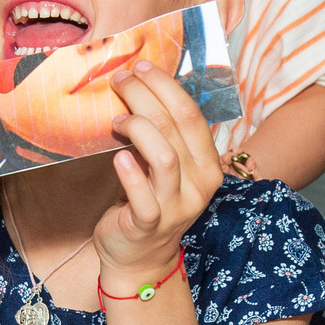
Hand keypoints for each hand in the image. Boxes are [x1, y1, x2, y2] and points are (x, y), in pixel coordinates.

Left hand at [94, 61, 222, 289]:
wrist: (139, 257)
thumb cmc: (149, 200)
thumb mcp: (166, 166)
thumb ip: (162, 134)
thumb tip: (139, 86)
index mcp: (208, 163)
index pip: (192, 114)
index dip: (165, 86)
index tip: (141, 67)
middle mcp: (200, 184)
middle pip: (177, 127)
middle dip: (146, 96)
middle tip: (120, 81)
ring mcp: (177, 206)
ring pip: (164, 155)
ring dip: (137, 128)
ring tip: (116, 120)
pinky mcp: (149, 224)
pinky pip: (142, 194)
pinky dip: (129, 172)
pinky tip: (118, 156)